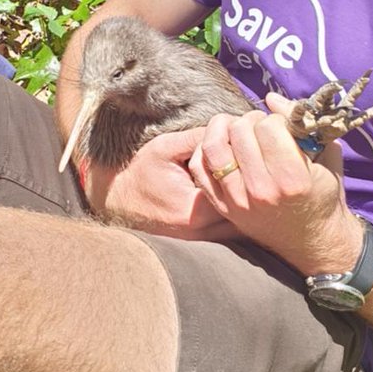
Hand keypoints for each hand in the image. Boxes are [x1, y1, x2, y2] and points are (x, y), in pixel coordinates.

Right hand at [84, 128, 236, 241]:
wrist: (116, 200)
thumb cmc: (140, 172)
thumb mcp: (166, 147)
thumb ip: (198, 138)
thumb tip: (230, 128)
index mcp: (194, 209)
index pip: (237, 188)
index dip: (245, 168)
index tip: (249, 153)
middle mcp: (200, 232)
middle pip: (244, 210)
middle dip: (250, 188)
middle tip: (255, 167)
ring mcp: (201, 242)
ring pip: (242, 225)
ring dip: (247, 203)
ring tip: (250, 181)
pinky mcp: (201, 243)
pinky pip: (231, 231)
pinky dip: (237, 215)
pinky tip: (240, 196)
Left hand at [186, 94, 362, 272]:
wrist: (313, 241)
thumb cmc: (323, 195)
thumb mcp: (326, 157)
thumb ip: (302, 124)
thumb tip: (271, 97)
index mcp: (293, 179)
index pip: (269, 127)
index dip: (274, 119)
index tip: (281, 128)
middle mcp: (263, 191)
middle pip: (240, 132)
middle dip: (250, 121)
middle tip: (259, 130)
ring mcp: (239, 201)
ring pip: (214, 147)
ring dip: (223, 130)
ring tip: (237, 132)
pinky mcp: (224, 208)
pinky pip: (200, 169)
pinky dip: (205, 151)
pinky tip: (221, 148)